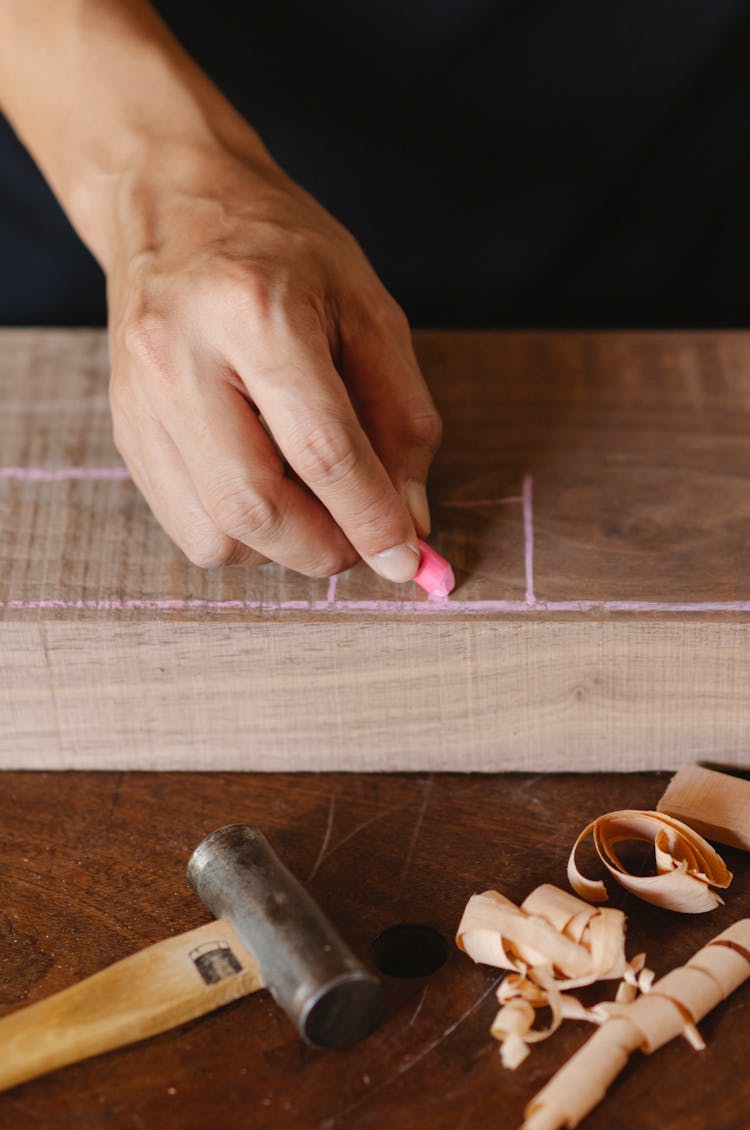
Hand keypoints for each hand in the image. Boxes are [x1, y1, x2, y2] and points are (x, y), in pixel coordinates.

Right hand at [106, 145, 441, 580]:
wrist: (174, 202)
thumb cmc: (284, 250)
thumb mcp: (369, 309)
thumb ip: (401, 418)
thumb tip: (409, 520)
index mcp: (257, 311)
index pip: (323, 449)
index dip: (373, 519)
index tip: (409, 560)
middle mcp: (183, 357)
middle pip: (255, 505)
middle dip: (324, 549)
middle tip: (364, 543)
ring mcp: (142, 397)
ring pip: (214, 532)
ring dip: (281, 547)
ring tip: (313, 505)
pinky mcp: (125, 426)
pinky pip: (185, 523)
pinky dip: (241, 534)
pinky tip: (269, 491)